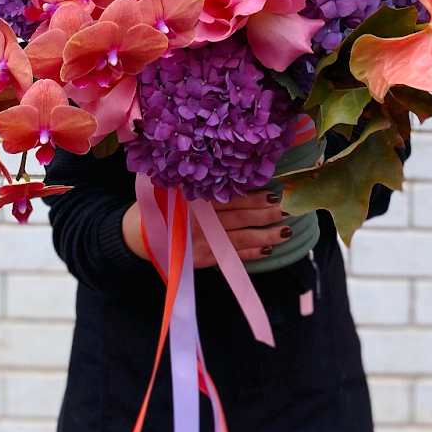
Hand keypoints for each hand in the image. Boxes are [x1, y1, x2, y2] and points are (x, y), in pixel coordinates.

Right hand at [121, 191, 292, 268]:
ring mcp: (202, 242)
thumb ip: (206, 183)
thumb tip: (240, 171)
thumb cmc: (168, 203)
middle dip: (266, 214)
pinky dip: (249, 254)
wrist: (144, 233)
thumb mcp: (182, 187)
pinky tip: (266, 250)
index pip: (230, 197)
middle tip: (287, 209)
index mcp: (196, 199)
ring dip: (265, 235)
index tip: (274, 192)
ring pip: (239, 239)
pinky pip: (231, 257)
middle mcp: (200, 220)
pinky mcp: (202, 259)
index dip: (253, 196)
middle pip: (239, 217)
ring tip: (285, 231)